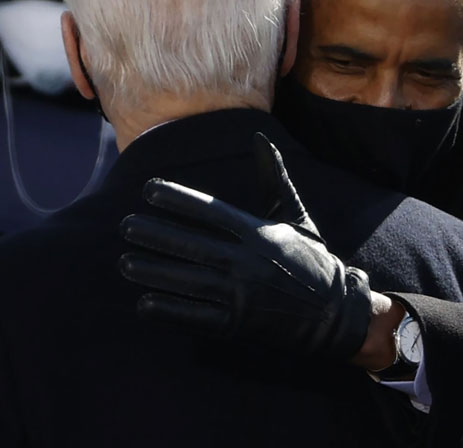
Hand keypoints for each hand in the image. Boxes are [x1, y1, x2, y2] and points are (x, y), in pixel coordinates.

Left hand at [119, 132, 372, 358]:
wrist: (337, 313)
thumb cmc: (314, 259)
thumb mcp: (296, 215)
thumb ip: (274, 178)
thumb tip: (260, 138)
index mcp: (259, 232)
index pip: (210, 211)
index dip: (177, 199)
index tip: (148, 190)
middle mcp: (247, 262)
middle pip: (192, 245)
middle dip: (155, 234)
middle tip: (126, 226)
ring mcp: (242, 295)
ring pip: (189, 280)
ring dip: (154, 271)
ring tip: (126, 262)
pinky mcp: (239, 324)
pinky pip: (197, 316)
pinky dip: (170, 311)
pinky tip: (145, 304)